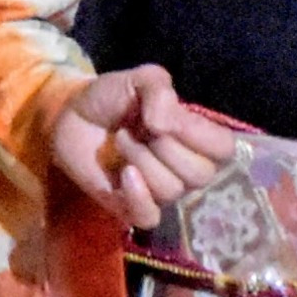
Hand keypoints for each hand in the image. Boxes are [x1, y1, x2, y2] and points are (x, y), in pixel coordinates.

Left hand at [50, 65, 235, 231]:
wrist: (72, 115)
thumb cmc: (113, 98)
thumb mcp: (140, 80)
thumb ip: (160, 91)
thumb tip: (164, 125)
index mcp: (195, 137)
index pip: (225, 150)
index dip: (199, 135)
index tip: (168, 117)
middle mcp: (183, 167)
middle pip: (201, 174)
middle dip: (167, 147)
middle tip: (141, 128)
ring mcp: (158, 189)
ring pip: (172, 190)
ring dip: (142, 159)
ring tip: (121, 139)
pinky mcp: (130, 207)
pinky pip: (149, 217)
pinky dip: (138, 196)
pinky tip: (124, 174)